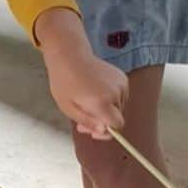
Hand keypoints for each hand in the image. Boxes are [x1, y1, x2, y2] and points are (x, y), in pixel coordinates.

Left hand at [35, 9, 127, 138]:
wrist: (70, 55)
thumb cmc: (64, 82)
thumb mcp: (68, 108)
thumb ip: (88, 122)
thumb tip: (104, 131)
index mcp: (102, 102)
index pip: (117, 125)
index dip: (107, 132)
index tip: (94, 130)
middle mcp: (116, 93)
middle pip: (117, 117)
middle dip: (102, 121)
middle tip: (83, 118)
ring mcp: (121, 84)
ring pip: (119, 107)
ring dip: (106, 110)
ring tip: (88, 103)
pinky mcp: (123, 77)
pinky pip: (120, 96)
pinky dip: (110, 99)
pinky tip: (96, 92)